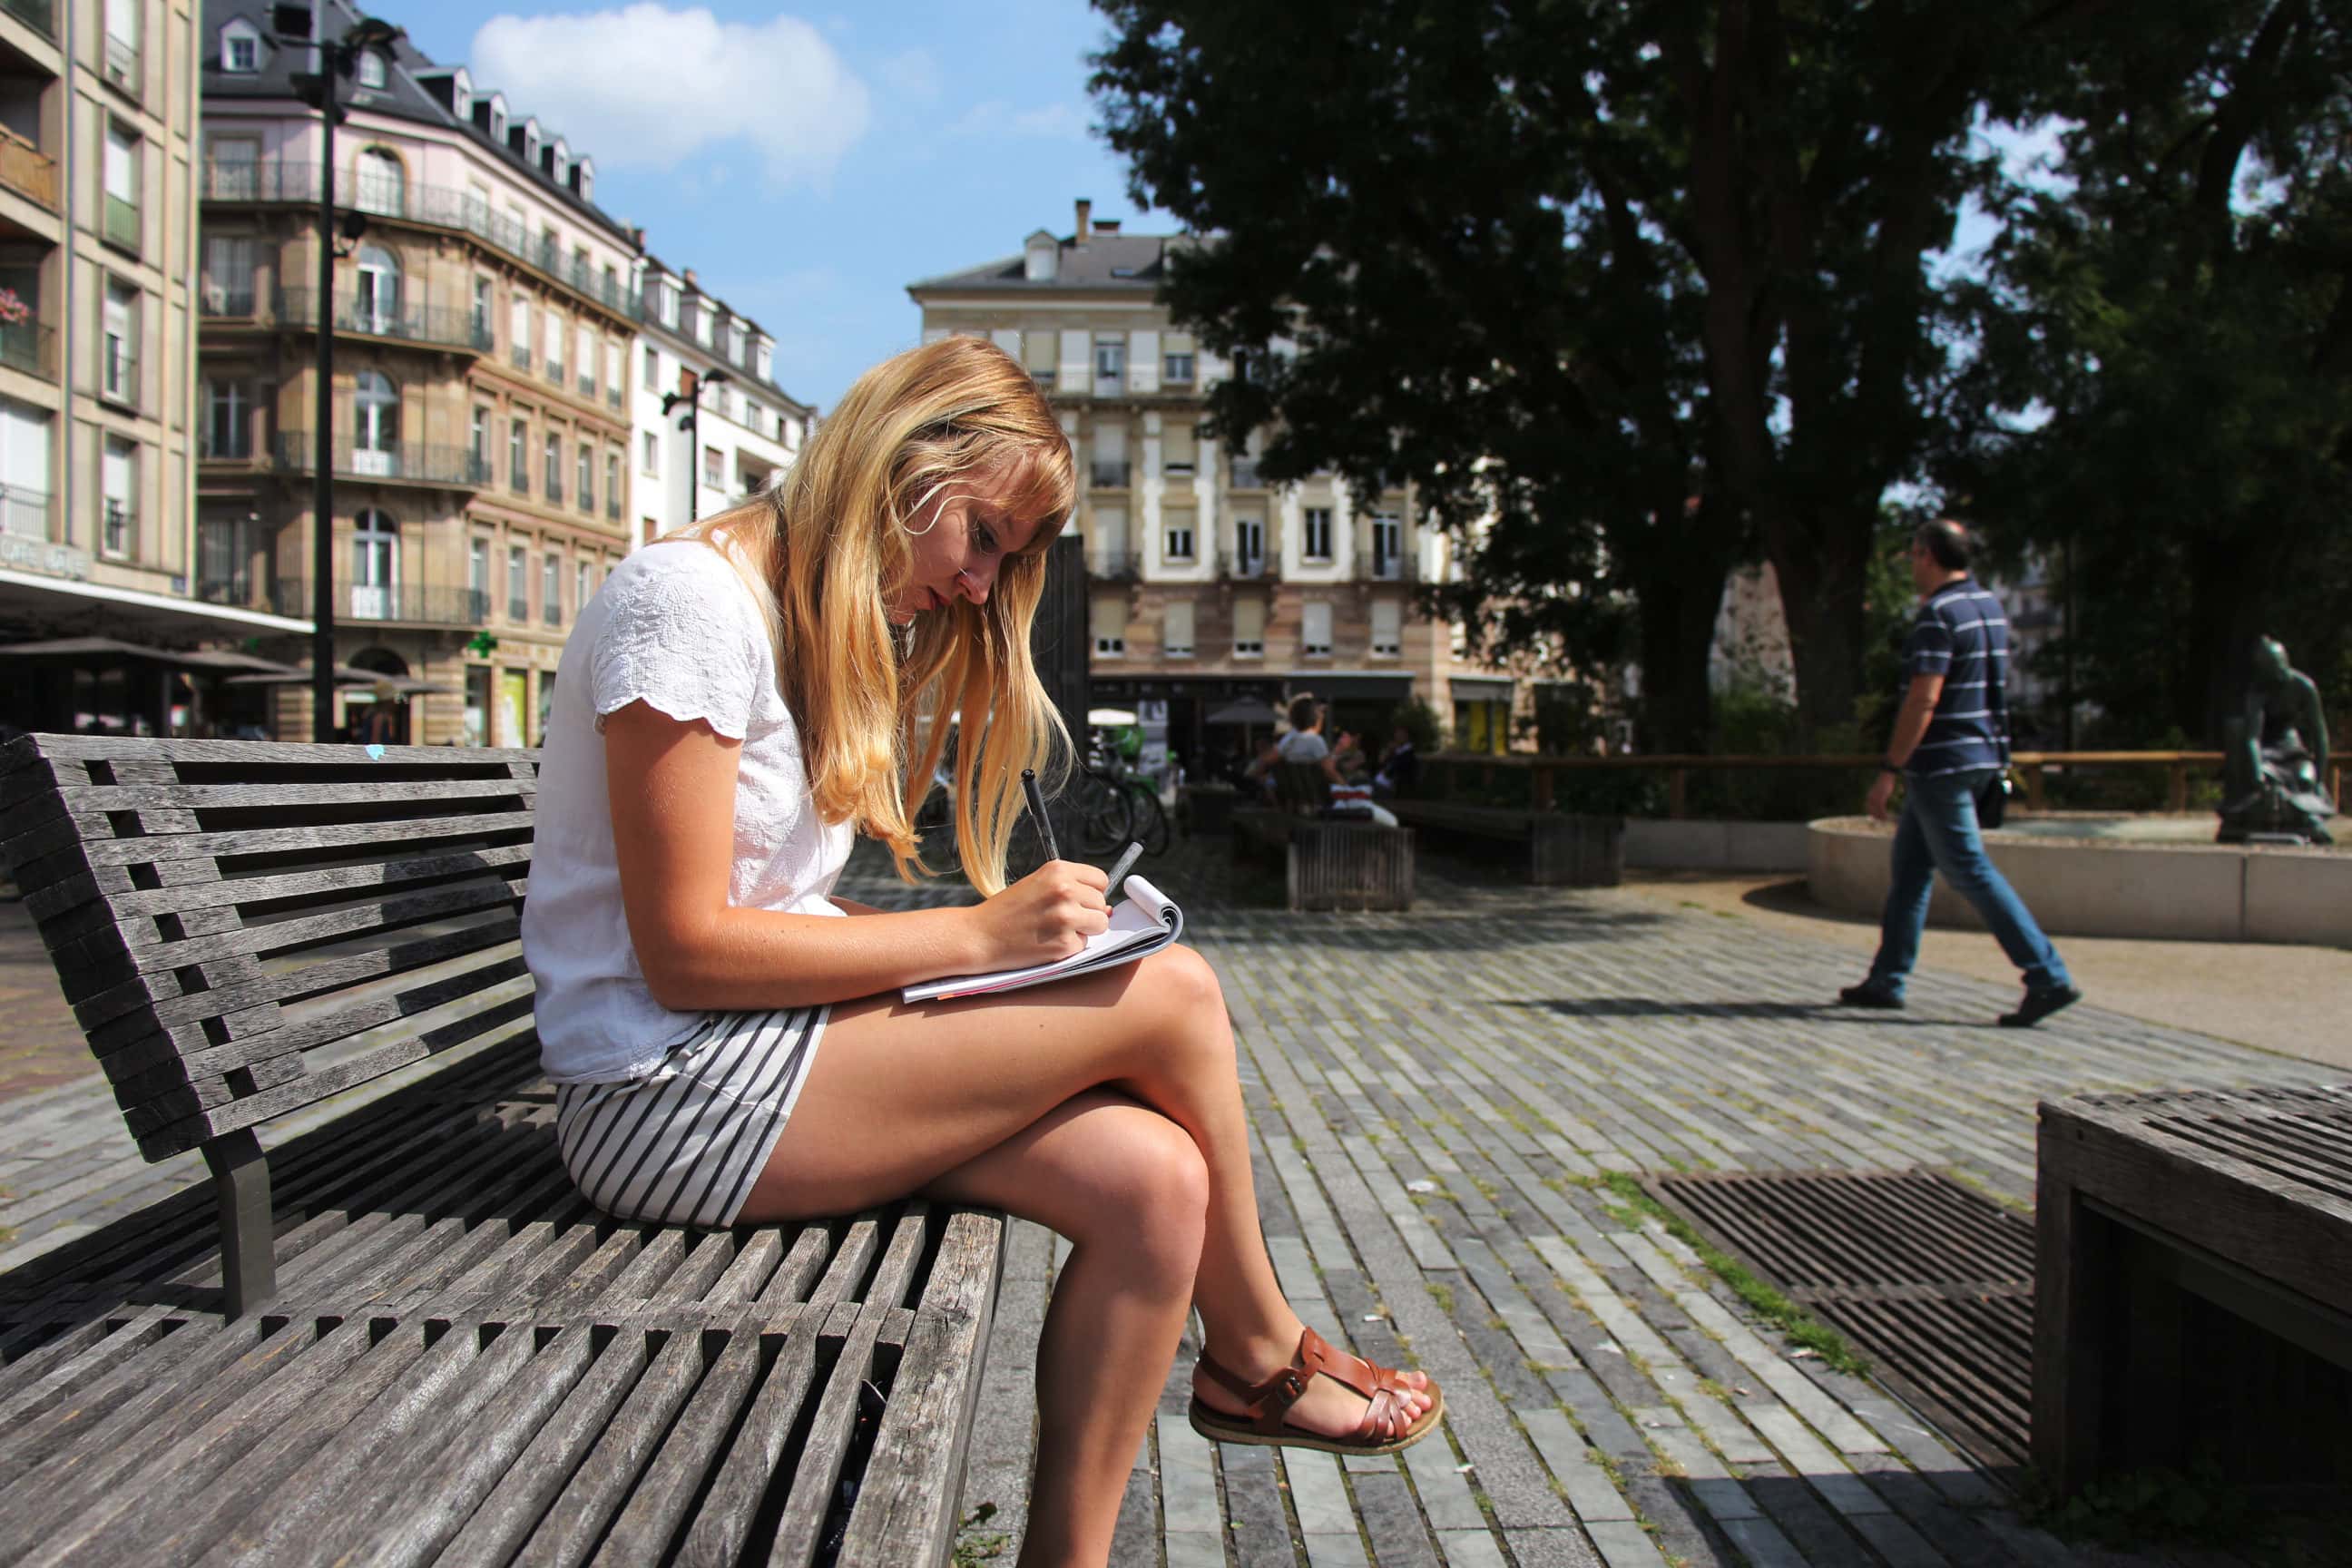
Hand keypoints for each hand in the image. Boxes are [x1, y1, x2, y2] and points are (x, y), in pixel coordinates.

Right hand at [971, 860, 1110, 967]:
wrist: (979, 936)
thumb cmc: (1007, 911)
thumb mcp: (1037, 885)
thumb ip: (1070, 889)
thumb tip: (1108, 908)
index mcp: (1058, 870)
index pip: (1100, 880)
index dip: (1091, 893)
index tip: (1078, 901)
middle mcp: (1065, 890)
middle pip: (1102, 903)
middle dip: (1087, 913)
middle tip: (1059, 919)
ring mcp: (1066, 917)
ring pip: (1100, 924)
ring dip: (1084, 931)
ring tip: (1056, 930)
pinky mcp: (1064, 944)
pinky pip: (1083, 945)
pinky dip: (1069, 948)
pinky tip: (1046, 943)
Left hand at [1866, 770, 1897, 822]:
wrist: (1886, 777)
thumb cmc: (1884, 784)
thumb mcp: (1879, 792)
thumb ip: (1878, 798)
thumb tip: (1879, 803)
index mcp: (1869, 797)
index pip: (1868, 808)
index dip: (1872, 814)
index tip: (1876, 818)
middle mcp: (1870, 798)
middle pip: (1871, 811)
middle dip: (1877, 816)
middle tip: (1882, 821)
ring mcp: (1875, 798)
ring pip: (1876, 811)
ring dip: (1881, 816)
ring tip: (1885, 820)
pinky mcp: (1880, 798)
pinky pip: (1881, 808)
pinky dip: (1883, 814)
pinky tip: (1886, 817)